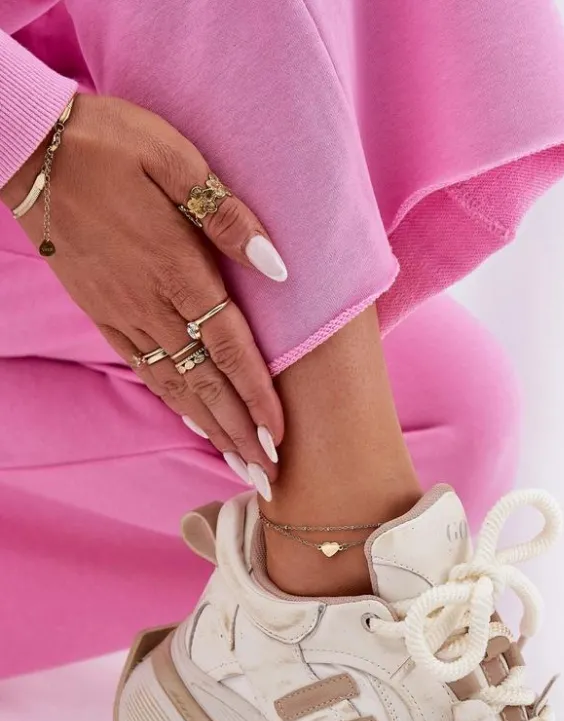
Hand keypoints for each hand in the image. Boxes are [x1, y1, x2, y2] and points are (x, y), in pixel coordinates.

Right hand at [0, 94, 286, 480]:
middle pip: (206, 385)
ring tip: (239, 465)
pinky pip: (144, 369)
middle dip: (240, 436)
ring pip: (175, 387)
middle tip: (268, 480)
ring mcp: (123, 314)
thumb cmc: (109, 144)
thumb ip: (226, 215)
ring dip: (210, 430)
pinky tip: (193, 422)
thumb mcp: (175, 158)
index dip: (257, 397)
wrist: (30, 149)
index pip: (230, 348)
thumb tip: (275, 267)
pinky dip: (173, 402)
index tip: (281, 439)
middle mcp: (151, 304)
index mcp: (178, 268)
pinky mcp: (102, 314)